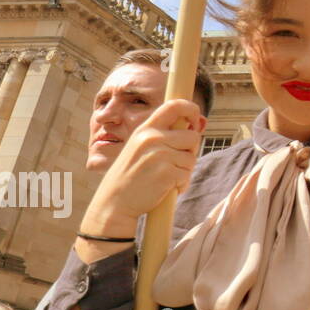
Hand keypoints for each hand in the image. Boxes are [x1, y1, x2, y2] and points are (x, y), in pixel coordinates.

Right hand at [82, 98, 204, 238]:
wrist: (114, 203)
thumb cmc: (131, 176)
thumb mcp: (140, 147)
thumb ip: (162, 135)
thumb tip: (196, 125)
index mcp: (145, 129)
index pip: (174, 105)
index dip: (192, 108)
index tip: (195, 120)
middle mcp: (152, 138)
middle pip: (192, 136)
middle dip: (190, 151)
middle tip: (173, 164)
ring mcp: (160, 155)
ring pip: (192, 158)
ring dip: (184, 171)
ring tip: (164, 178)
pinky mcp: (167, 173)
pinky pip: (187, 176)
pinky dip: (180, 185)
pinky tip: (163, 188)